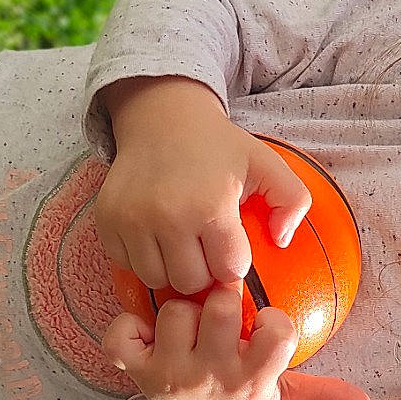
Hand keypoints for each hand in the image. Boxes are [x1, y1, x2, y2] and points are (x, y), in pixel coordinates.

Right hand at [94, 76, 311, 294]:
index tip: (231, 244)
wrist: (163, 117)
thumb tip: (281, 241)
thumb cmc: (218, 146)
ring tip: (181, 241)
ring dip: (172, 267)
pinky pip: (126, 265)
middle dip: (203, 270)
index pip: (228, 271)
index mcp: (210, 206)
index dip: (234, 261)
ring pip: (156, 279)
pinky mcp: (107, 221)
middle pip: (190, 282)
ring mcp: (131, 221)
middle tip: (205, 245)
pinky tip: (156, 235)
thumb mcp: (266, 164)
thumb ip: (293, 202)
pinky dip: (142, 257)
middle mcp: (166, 217)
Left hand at [103, 284, 372, 399]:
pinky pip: (121, 333)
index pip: (276, 333)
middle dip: (224, 301)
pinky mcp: (136, 373)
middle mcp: (212, 376)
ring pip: (174, 310)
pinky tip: (147, 331)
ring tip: (191, 324)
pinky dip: (127, 326)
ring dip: (181, 309)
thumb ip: (325, 395)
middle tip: (223, 315)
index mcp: (252, 380)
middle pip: (220, 306)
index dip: (274, 320)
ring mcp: (171, 375)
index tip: (266, 326)